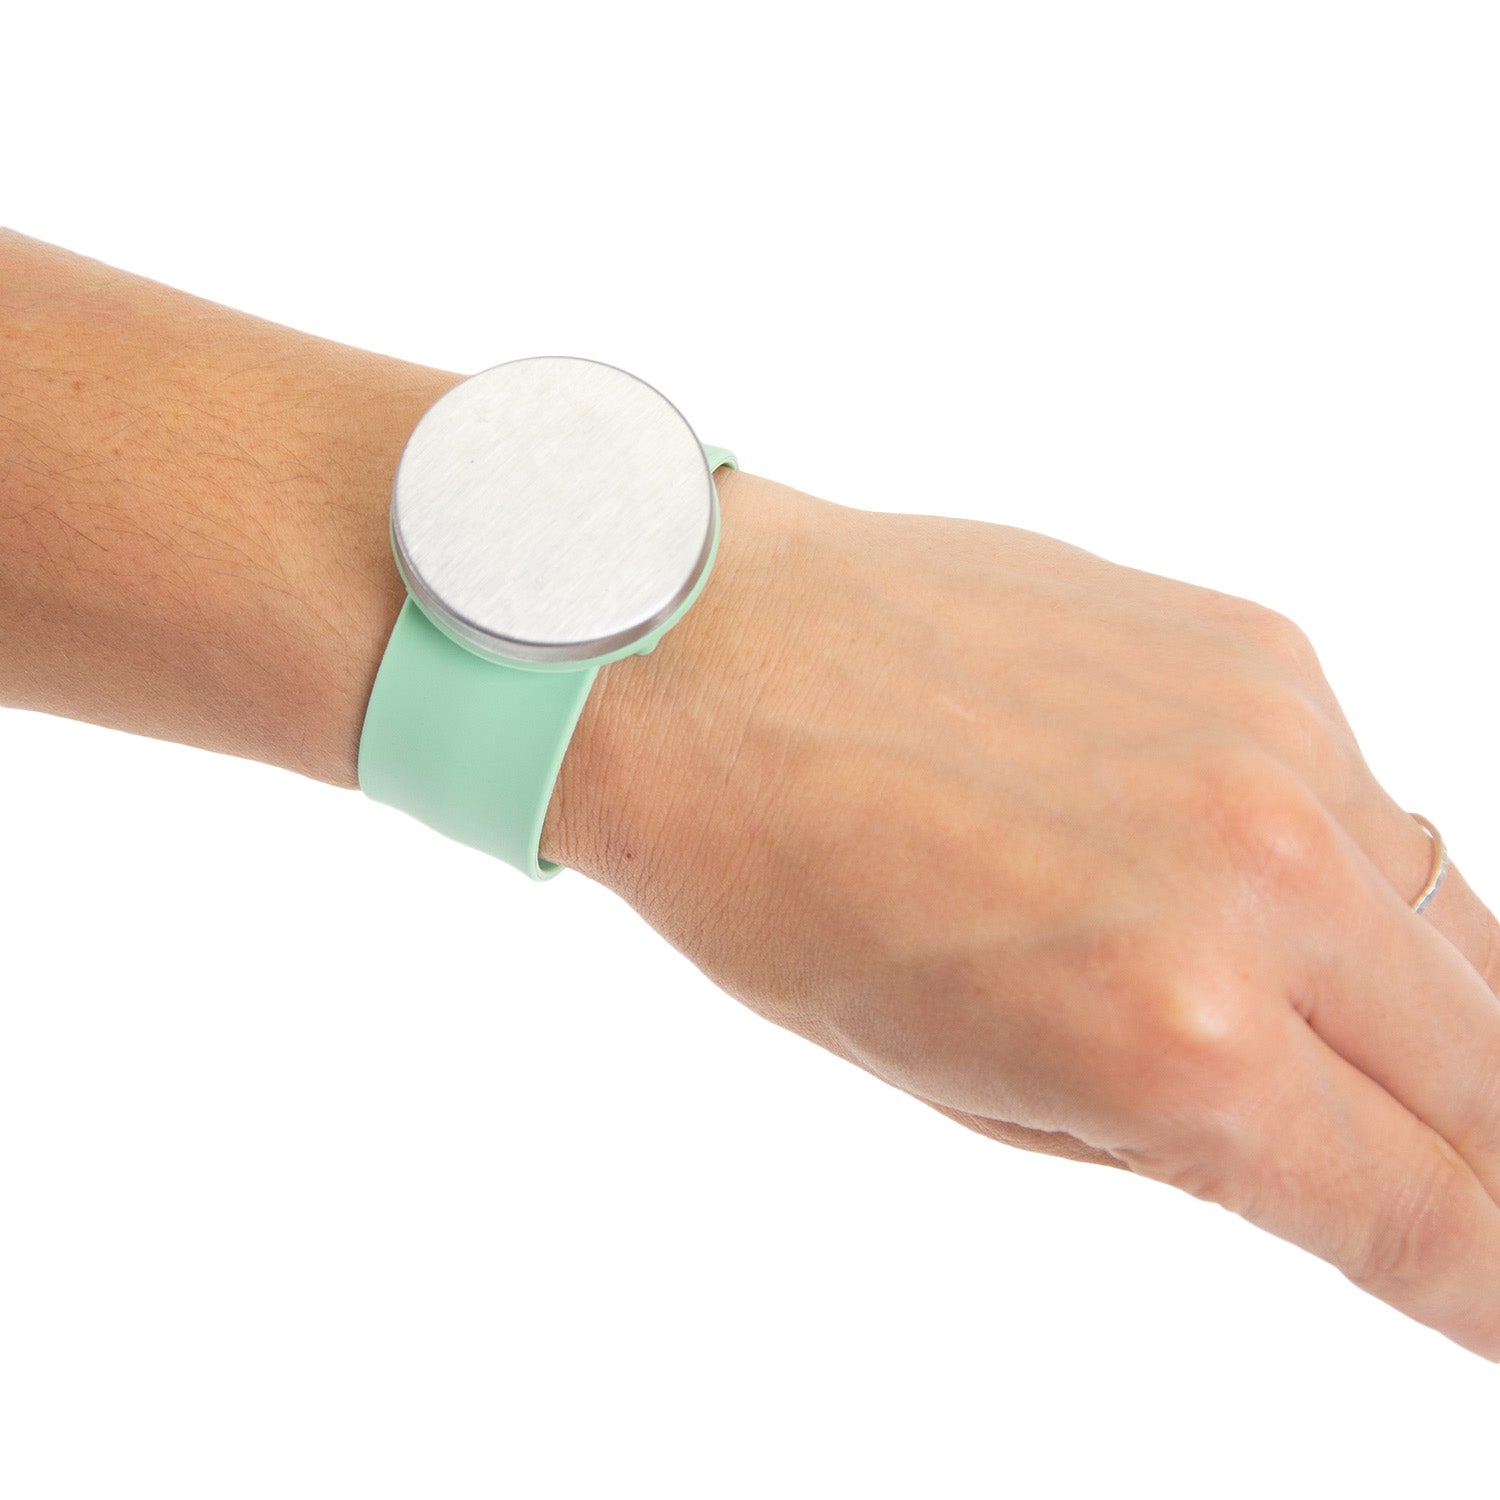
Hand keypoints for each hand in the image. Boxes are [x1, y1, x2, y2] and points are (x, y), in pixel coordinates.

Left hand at [545, 468, 1499, 1360]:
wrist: (706, 654)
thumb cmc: (784, 884)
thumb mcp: (970, 1087)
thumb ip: (1186, 1131)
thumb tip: (1332, 1152)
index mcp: (1181, 1038)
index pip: (1423, 1210)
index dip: (1484, 1283)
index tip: (1493, 1295)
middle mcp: (1264, 883)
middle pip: (1492, 1077)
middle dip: (1485, 1158)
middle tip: (1453, 1185)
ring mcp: (1276, 744)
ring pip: (1459, 928)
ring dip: (1438, 1014)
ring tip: (1364, 1043)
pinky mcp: (1262, 650)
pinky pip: (1369, 805)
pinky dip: (1347, 877)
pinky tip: (1259, 886)